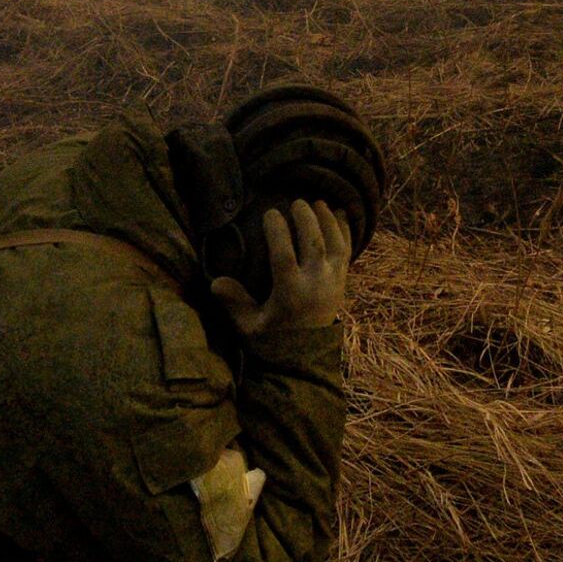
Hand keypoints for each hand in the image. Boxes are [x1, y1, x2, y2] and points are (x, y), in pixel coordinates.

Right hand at [212, 199, 350, 342]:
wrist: (306, 360)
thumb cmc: (272, 341)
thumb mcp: (249, 326)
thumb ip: (234, 303)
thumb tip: (215, 282)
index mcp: (290, 293)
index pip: (284, 255)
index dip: (278, 231)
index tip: (270, 212)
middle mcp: (315, 284)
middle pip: (314, 243)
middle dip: (306, 219)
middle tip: (296, 201)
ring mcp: (333, 283)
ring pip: (335, 244)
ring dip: (327, 220)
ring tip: (318, 202)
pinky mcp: (343, 283)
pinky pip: (347, 252)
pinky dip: (344, 231)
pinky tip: (340, 214)